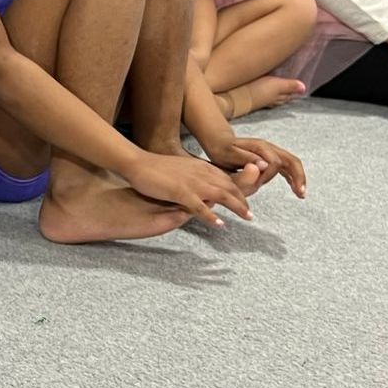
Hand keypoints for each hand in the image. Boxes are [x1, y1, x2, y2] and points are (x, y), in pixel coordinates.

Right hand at [123, 150, 252, 226]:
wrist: (137, 162)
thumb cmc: (155, 168)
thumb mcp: (181, 168)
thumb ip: (194, 176)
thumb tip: (200, 186)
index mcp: (202, 167)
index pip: (228, 179)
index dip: (239, 191)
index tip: (244, 202)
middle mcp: (202, 173)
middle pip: (231, 186)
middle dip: (243, 200)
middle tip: (250, 214)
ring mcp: (192, 182)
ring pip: (222, 195)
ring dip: (237, 207)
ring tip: (247, 217)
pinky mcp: (180, 192)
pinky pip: (200, 206)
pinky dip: (212, 216)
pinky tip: (220, 224)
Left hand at [209, 136, 306, 199]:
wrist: (220, 142)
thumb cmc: (222, 150)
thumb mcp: (228, 154)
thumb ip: (245, 158)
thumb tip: (264, 164)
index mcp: (260, 147)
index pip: (275, 162)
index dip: (269, 175)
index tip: (259, 185)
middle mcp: (269, 148)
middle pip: (291, 160)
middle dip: (297, 176)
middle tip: (300, 192)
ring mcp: (272, 153)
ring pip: (291, 164)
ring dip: (298, 178)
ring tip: (301, 195)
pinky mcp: (271, 159)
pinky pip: (287, 167)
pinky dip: (292, 177)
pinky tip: (296, 189)